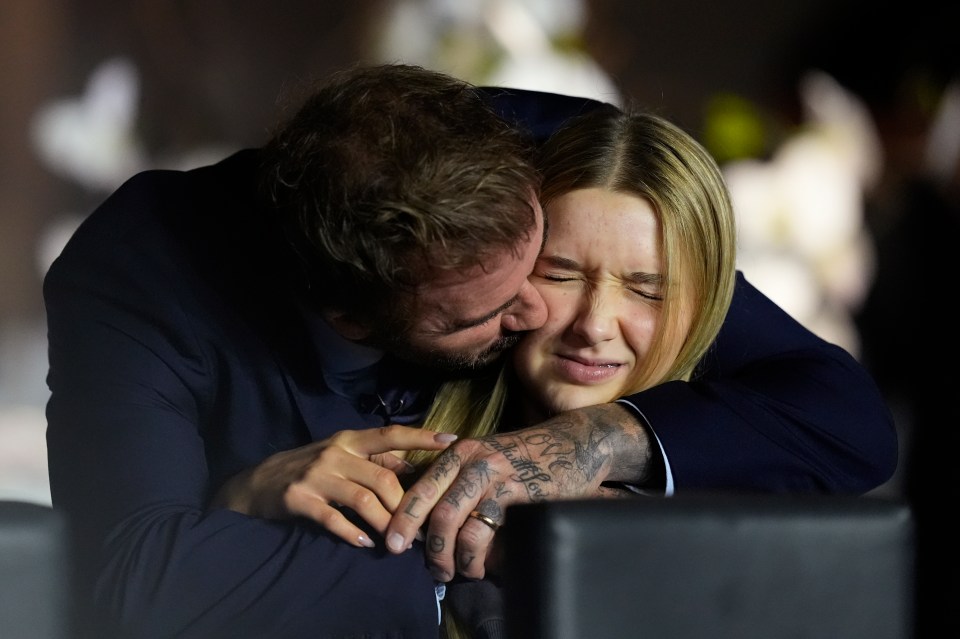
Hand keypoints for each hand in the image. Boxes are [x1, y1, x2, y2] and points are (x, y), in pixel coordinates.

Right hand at [212, 425, 455, 547]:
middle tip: (421, 530)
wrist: (257, 483)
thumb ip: (374, 459)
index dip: (421, 437)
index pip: (391, 434)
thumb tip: (413, 464)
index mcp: (350, 440)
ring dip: (385, 523)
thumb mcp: (341, 455)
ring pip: (363, 499)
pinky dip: (353, 532)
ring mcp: (316, 475)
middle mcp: (336, 453)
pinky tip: (365, 542)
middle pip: (383, 478)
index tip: (451, 441)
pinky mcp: (299, 499)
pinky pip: (333, 518)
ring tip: (397, 542)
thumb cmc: (309, 468)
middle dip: (406, 506)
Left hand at [383, 403, 651, 580]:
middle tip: (431, 570)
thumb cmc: (525, 454)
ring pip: (459, 525)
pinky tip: (482, 566)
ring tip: (457, 573)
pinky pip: (488, 532)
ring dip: (453, 557)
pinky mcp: (519, 495)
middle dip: (429, 547)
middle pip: (437, 511)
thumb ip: (457, 476)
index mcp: (459, 452)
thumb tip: (425, 517)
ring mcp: (497, 478)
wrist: (573, 442)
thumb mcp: (485, 453)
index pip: (422, 487)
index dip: (403, 519)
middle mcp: (474, 461)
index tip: (393, 544)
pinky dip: (479, 556)